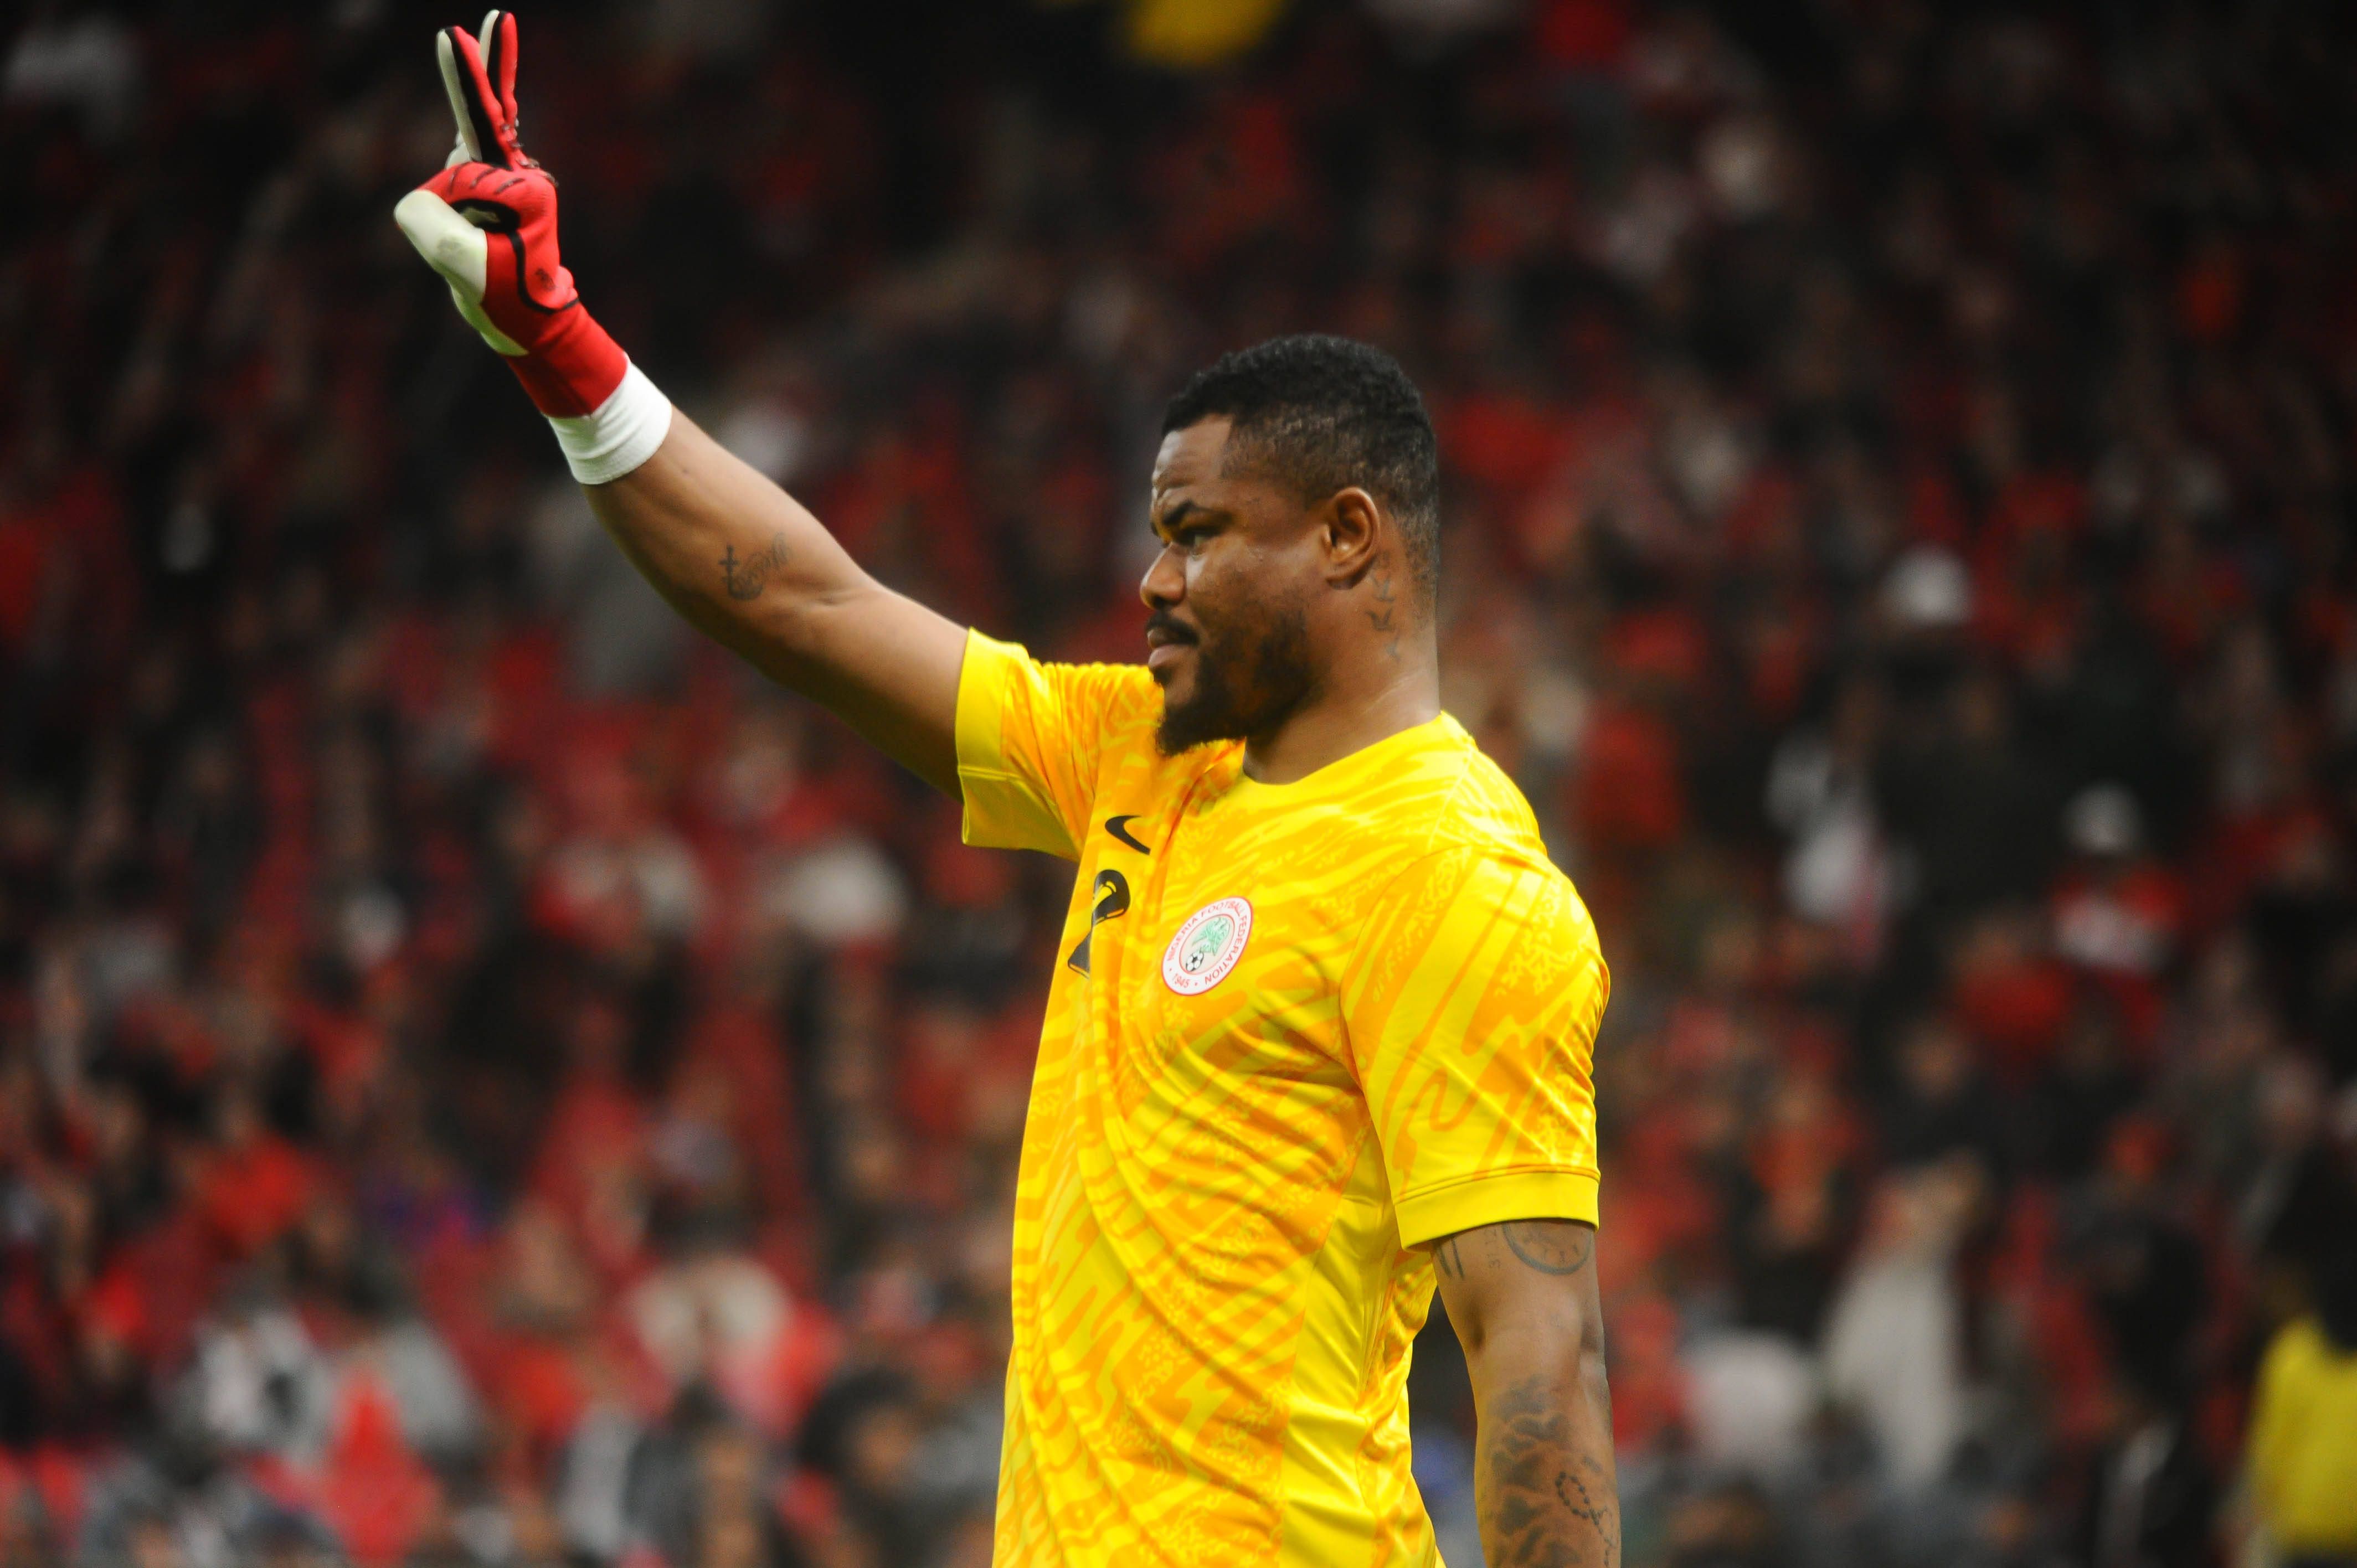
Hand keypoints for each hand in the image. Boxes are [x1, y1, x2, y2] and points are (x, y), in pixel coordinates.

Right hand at [392, 11, 626, 416]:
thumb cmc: (506, 297)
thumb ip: (427, 222)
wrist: (528, 323)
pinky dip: (460, 144)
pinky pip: (466, 154)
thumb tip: (416, 201)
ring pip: (456, 170)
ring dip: (453, 216)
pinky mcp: (486, 187)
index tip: (452, 36)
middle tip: (500, 17)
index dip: (463, 119)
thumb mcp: (462, 264)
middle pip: (489, 113)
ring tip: (484, 257)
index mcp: (522, 190)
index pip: (470, 165)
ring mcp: (501, 180)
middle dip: (484, 67)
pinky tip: (465, 106)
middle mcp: (516, 177)